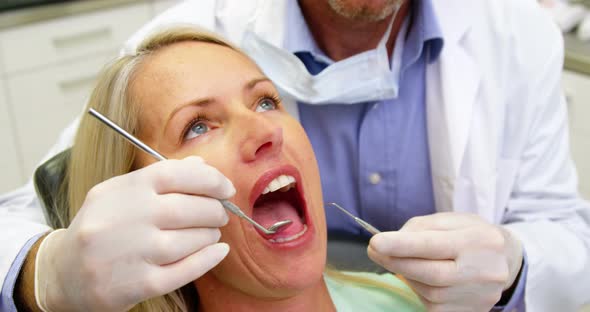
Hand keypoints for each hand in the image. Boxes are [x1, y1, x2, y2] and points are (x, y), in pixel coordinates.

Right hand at [35, 156, 233, 311]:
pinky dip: (207, 259)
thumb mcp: (121, 193)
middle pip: (186, 209)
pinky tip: (218, 252)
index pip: (174, 174)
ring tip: (212, 233)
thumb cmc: (101, 226)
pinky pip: (184, 271)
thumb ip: (161, 178)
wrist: (62, 272)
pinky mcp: (136, 285)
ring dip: (209, 235)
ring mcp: (129, 254)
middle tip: (221, 214)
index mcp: (122, 190)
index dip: (209, 179)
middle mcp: (124, 219)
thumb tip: (202, 166)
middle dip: (214, 210)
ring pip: (188, 240)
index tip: (226, 188)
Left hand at [368, 212, 522, 311]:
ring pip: (429, 291)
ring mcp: (479, 296)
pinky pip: (433, 304)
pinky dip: (419, 289)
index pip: (435, 245)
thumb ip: (421, 227)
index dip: (402, 245)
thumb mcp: (452, 220)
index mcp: (480, 241)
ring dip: (407, 275)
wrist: (507, 261)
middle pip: (431, 274)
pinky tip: (420, 277)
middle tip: (374, 250)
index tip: (375, 242)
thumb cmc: (472, 235)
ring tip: (403, 260)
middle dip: (396, 261)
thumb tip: (391, 242)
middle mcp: (484, 272)